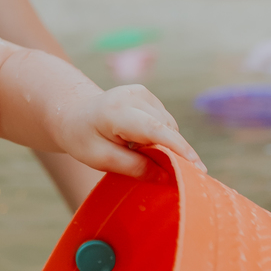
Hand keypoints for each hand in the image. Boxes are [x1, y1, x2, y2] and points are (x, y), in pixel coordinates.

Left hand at [51, 84, 205, 179]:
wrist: (72, 112)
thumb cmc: (82, 138)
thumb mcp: (101, 159)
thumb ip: (134, 167)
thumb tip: (168, 177)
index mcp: (117, 111)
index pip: (155, 130)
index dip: (179, 150)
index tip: (198, 169)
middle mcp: (133, 96)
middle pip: (165, 129)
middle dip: (174, 154)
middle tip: (173, 178)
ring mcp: (141, 92)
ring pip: (168, 126)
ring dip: (165, 145)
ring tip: (139, 154)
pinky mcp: (147, 95)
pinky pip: (164, 122)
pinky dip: (160, 136)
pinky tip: (140, 143)